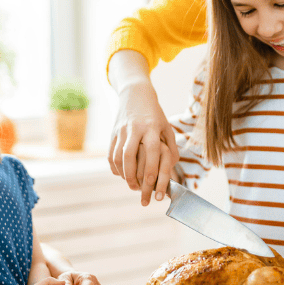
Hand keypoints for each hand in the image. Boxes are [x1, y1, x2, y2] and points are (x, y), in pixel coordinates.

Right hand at [108, 79, 178, 205]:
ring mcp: (121, 130)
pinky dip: (114, 167)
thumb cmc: (154, 114)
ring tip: (130, 184)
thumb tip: (173, 165)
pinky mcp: (112, 132)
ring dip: (122, 174)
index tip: (151, 184)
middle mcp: (135, 128)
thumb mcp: (166, 126)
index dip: (150, 168)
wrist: (135, 94)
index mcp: (152, 127)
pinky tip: (121, 175)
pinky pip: (110, 154)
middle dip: (132, 175)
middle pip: (130, 155)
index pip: (151, 150)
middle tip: (137, 189)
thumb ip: (171, 146)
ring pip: (117, 156)